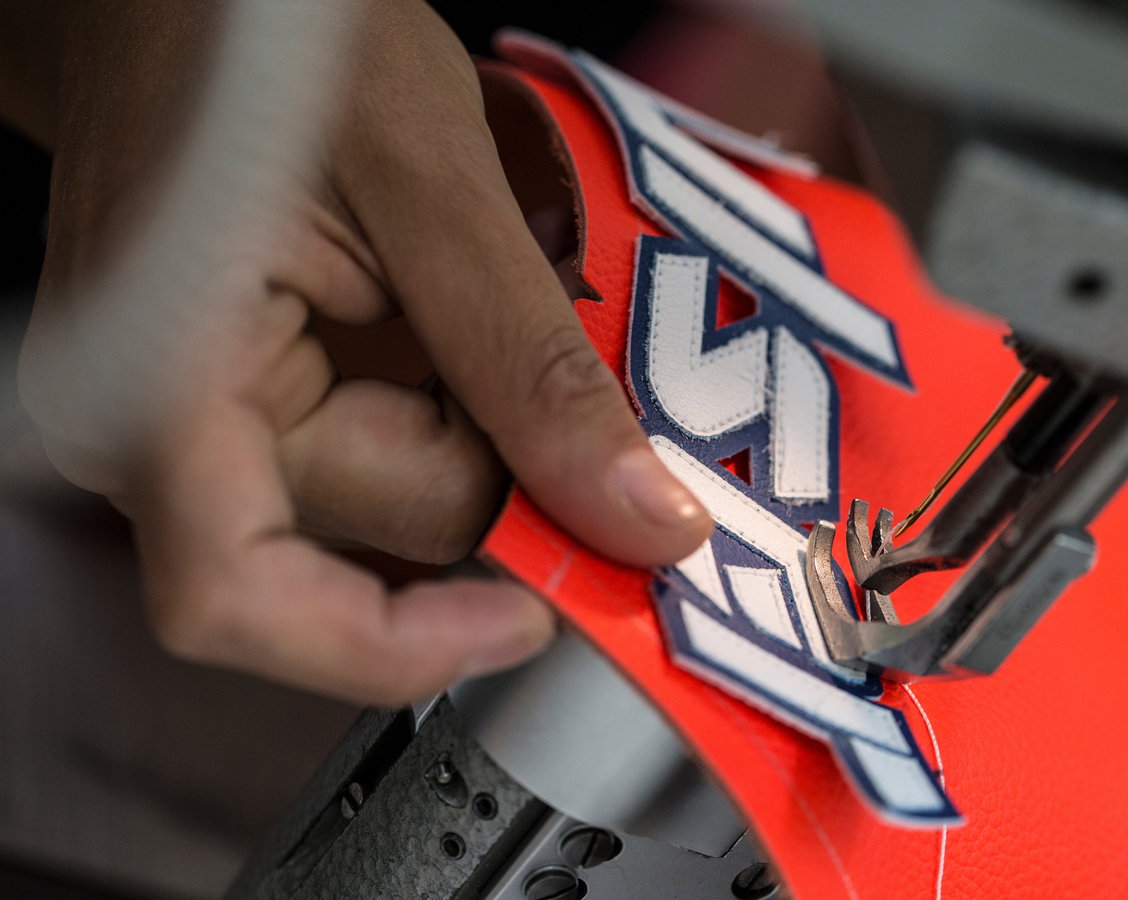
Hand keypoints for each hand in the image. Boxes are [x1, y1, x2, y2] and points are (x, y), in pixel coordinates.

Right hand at [13, 0, 711, 703]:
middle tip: (603, 395)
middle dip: (507, 475)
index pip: (244, 599)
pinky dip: (468, 400)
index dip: (401, 641)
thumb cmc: (260, 24)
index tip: (540, 613)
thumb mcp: (433, 183)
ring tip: (528, 304)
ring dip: (498, 424)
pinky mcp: (261, 385)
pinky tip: (486, 316)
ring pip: (397, 488)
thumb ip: (532, 364)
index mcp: (160, 379)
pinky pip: (386, 437)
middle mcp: (162, 419)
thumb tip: (637, 518)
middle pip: (364, 535)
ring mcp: (209, 407)